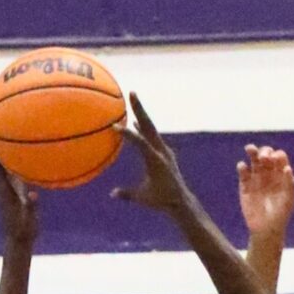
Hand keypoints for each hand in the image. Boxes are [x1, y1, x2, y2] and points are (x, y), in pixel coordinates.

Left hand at [0, 158, 37, 243]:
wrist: (18, 240)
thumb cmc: (24, 230)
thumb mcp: (29, 219)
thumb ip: (31, 207)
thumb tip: (33, 194)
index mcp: (4, 191)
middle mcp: (2, 187)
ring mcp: (7, 189)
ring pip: (1, 167)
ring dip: (0, 152)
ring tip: (1, 135)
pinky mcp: (13, 193)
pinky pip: (10, 173)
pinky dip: (11, 162)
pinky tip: (17, 154)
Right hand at [111, 93, 192, 212]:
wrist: (181, 201)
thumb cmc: (161, 200)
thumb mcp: (143, 197)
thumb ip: (127, 194)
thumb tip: (113, 194)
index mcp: (156, 161)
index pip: (141, 143)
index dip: (128, 134)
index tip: (115, 126)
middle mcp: (162, 152)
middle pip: (149, 126)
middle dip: (140, 109)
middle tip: (132, 93)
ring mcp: (164, 151)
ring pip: (150, 128)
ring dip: (141, 115)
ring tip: (132, 101)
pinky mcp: (164, 153)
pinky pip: (151, 137)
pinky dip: (143, 128)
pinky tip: (135, 122)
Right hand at [238, 145, 293, 236]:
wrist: (265, 229)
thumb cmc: (281, 215)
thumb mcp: (289, 200)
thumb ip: (290, 184)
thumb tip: (287, 168)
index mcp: (281, 174)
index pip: (280, 157)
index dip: (277, 155)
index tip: (275, 159)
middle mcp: (269, 173)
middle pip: (266, 155)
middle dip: (265, 152)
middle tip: (263, 158)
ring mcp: (256, 177)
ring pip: (253, 159)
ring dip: (252, 151)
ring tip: (250, 149)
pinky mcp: (245, 184)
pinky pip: (243, 171)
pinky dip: (242, 167)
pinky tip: (243, 167)